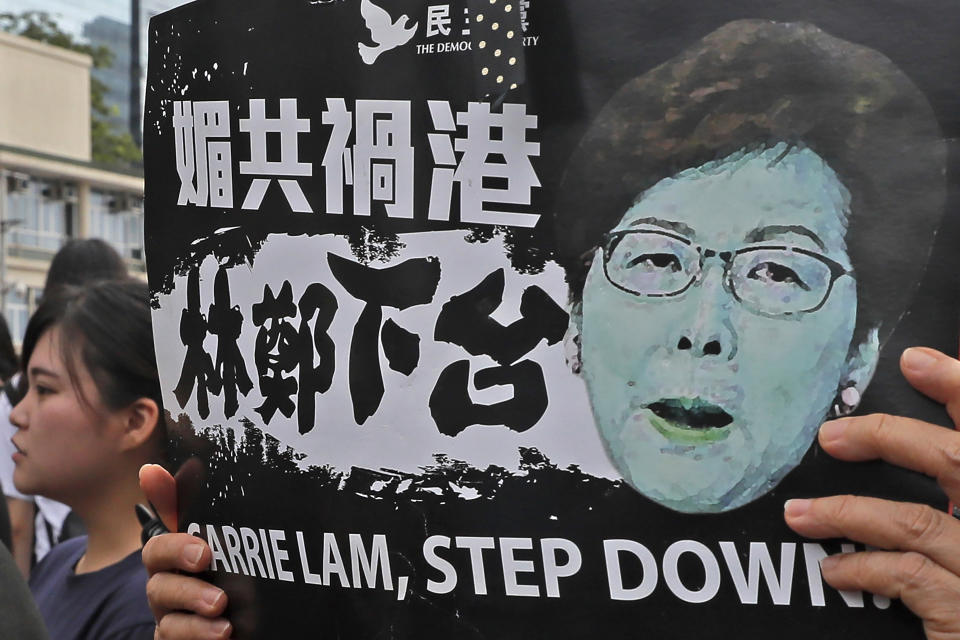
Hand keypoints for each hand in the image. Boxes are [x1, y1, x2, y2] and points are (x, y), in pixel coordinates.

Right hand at [140, 463, 231, 639]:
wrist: (256, 616)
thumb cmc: (242, 576)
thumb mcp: (238, 539)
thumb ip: (211, 508)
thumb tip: (193, 464)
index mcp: (181, 558)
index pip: (160, 545)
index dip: (174, 545)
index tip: (204, 552)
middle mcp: (171, 586)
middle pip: (157, 582)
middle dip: (184, 585)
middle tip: (217, 588)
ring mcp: (171, 617)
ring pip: (165, 616)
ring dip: (193, 616)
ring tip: (223, 616)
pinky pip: (170, 639)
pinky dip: (194, 636)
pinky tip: (220, 634)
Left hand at [785, 347, 959, 639]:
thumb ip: (953, 492)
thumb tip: (884, 448)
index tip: (914, 360)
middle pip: (959, 461)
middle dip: (889, 438)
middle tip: (830, 436)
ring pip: (916, 522)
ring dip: (847, 513)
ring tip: (799, 514)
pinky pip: (909, 576)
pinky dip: (863, 567)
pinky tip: (834, 570)